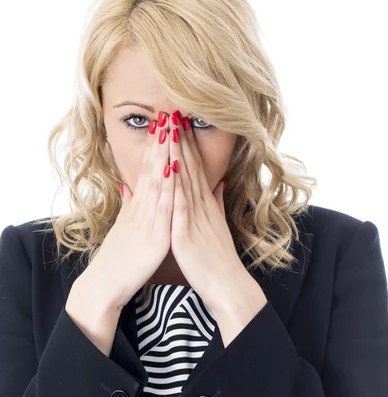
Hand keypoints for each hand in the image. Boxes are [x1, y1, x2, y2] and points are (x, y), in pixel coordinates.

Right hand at [75, 118, 174, 312]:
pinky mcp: (154, 236)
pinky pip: (162, 208)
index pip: (148, 171)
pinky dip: (167, 187)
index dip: (156, 146)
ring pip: (157, 182)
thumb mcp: (124, 229)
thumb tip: (128, 188)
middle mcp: (142, 209)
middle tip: (167, 113)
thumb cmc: (118, 259)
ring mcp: (147, 221)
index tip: (162, 123)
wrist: (105, 285)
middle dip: (160, 141)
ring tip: (169, 129)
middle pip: (152, 169)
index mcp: (138, 207)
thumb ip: (128, 208)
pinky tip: (172, 169)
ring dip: (164, 155)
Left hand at [168, 111, 258, 312]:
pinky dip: (175, 186)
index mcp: (204, 204)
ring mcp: (194, 218)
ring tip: (169, 130)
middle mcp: (200, 206)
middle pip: (188, 167)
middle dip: (179, 139)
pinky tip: (169, 169)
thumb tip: (218, 183)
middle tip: (173, 111)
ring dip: (176, 153)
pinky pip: (180, 206)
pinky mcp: (187, 234)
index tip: (178, 121)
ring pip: (183, 180)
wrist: (227, 285)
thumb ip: (217, 203)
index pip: (192, 167)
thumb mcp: (217, 226)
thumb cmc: (218, 258)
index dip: (185, 143)